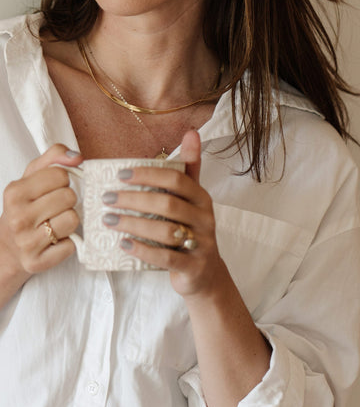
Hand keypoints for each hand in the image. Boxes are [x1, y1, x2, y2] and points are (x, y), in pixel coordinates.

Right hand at [1, 144, 80, 276]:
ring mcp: (26, 241)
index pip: (60, 175)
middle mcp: (18, 216)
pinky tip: (55, 242)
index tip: (54, 189)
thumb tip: (77, 157)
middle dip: (68, 202)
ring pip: (72, 220)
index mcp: (15, 192)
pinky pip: (71, 246)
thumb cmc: (26, 208)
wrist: (8, 249)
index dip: (64, 182)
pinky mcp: (37, 262)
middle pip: (69, 197)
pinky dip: (68, 244)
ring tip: (56, 224)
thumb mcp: (32, 178)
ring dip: (69, 222)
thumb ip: (54, 158)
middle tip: (56, 209)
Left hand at [103, 130, 224, 296]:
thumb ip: (189, 169)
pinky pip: (166, 258)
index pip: (177, 179)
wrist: (205, 274)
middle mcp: (205, 219)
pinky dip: (143, 251)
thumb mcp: (192, 200)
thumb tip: (191, 132)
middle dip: (134, 199)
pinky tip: (123, 244)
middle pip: (168, 204)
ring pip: (166, 231)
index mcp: (202, 199)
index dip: (148, 174)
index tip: (120, 174)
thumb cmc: (191, 230)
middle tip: (107, 198)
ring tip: (109, 220)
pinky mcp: (193, 267)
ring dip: (133, 224)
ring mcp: (201, 244)